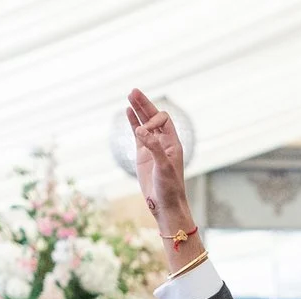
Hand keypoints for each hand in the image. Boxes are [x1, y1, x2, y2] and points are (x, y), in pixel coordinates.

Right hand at [127, 89, 196, 244]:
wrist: (165, 205)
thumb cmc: (169, 187)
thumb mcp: (163, 166)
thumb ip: (153, 147)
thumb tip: (140, 130)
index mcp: (173, 143)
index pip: (163, 120)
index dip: (152, 120)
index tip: (143, 132)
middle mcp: (163, 143)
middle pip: (154, 117)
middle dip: (144, 105)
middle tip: (133, 91)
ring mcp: (152, 148)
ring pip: (145, 124)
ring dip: (138, 110)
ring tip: (130, 95)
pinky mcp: (143, 155)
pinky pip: (137, 134)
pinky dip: (133, 122)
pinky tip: (127, 111)